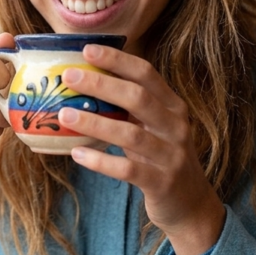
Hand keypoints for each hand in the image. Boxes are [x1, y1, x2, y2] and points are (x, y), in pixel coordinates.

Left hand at [57, 44, 224, 254]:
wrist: (191, 205)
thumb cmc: (160, 158)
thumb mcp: (151, 127)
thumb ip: (127, 107)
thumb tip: (83, 81)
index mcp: (172, 106)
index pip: (146, 73)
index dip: (117, 59)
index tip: (87, 49)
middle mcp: (176, 126)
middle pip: (138, 97)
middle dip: (101, 84)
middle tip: (68, 76)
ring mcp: (172, 155)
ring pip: (131, 134)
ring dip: (95, 122)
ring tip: (64, 114)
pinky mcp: (162, 183)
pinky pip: (128, 170)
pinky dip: (101, 161)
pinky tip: (77, 154)